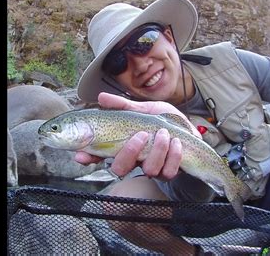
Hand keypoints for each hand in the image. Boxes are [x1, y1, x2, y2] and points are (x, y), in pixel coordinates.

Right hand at [75, 92, 199, 179]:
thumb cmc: (162, 121)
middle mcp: (134, 161)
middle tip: (141, 135)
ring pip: (148, 169)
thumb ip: (122, 106)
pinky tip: (176, 142)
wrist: (188, 130)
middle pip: (120, 169)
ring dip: (157, 150)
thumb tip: (100, 97)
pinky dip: (173, 155)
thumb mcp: (142, 110)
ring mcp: (152, 168)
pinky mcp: (169, 172)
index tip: (81, 155)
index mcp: (123, 146)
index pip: (99, 156)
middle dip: (129, 152)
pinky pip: (168, 171)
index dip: (89, 158)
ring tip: (163, 133)